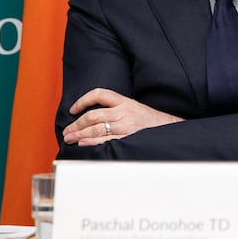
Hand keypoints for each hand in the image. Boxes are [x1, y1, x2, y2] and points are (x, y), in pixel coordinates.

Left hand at [62, 88, 183, 145]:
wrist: (170, 130)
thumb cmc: (151, 122)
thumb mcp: (135, 108)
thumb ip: (116, 110)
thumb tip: (92, 119)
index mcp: (125, 102)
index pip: (100, 94)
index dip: (83, 100)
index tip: (73, 109)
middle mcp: (125, 111)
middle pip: (93, 115)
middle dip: (76, 124)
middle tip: (67, 132)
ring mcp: (126, 125)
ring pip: (96, 128)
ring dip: (79, 135)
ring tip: (70, 139)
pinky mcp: (128, 137)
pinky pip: (106, 140)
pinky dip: (91, 142)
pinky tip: (83, 144)